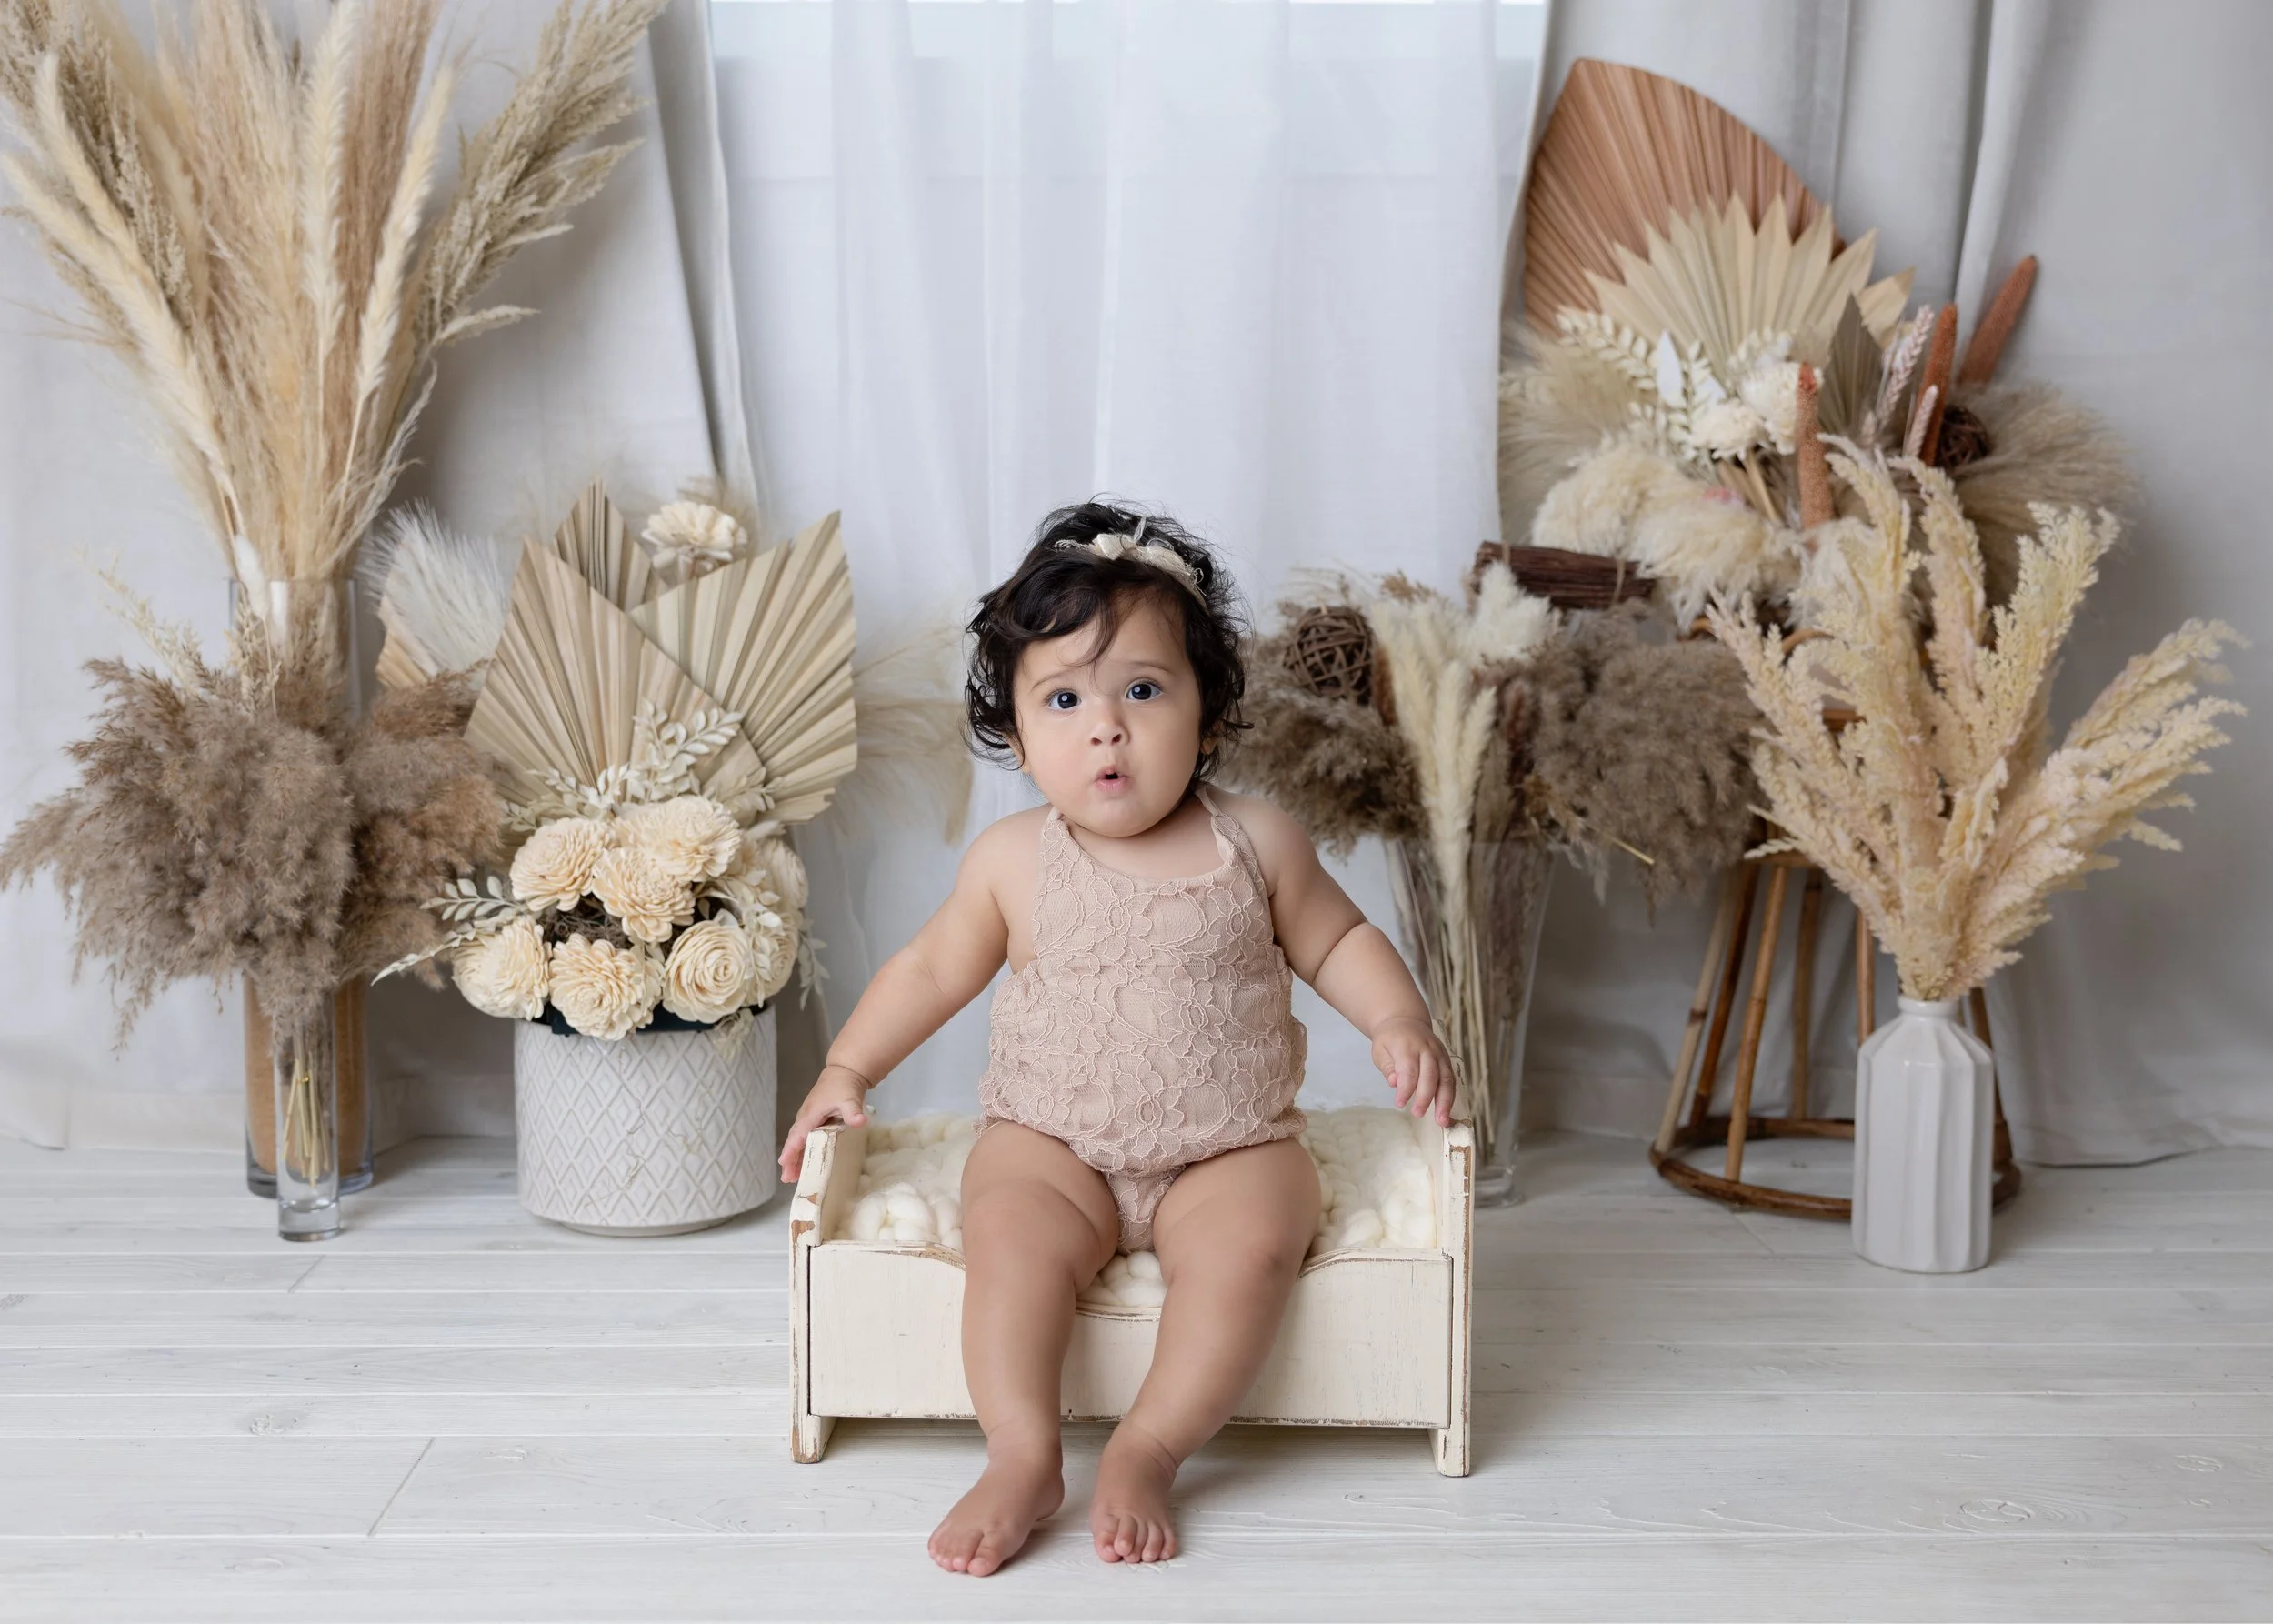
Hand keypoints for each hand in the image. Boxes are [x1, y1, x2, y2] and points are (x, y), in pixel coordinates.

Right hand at [778, 1063, 871, 1181]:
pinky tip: (805, 1164)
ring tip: (792, 1178)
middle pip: (794, 1142)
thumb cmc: (844, 1086)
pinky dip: (803, 1152)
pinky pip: (805, 1140)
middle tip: (787, 1179)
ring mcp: (809, 1120)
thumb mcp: (850, 1099)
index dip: (791, 1150)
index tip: (784, 1163)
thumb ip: (853, 1112)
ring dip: (795, 1159)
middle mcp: (806, 1119)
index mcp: (810, 1115)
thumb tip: (860, 1121)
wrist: (845, 1072)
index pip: (798, 1135)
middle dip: (790, 1160)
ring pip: (798, 1142)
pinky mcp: (814, 1122)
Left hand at [1370, 1013, 1454, 1126]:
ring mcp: (1440, 1054)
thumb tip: (1395, 1083)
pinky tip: (1446, 1111)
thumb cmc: (1390, 1039)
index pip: (1409, 1070)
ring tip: (1442, 1120)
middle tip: (1418, 1114)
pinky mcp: (1447, 1060)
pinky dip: (1450, 1096)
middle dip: (1426, 1097)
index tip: (1400, 1104)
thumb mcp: (1380, 1050)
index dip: (1406, 1089)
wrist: (1406, 1020)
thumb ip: (1388, 1067)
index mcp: (1407, 1045)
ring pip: (1446, 1078)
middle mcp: (1427, 1049)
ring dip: (1445, 1101)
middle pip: (1430, 1075)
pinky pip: (1451, 1079)